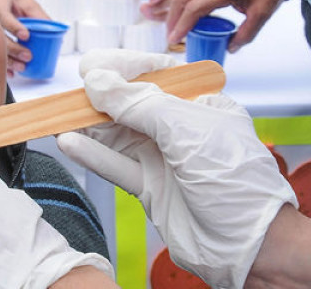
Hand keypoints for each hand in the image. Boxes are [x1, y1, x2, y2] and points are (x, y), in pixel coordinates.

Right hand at [0, 0, 47, 75]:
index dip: (15, 27)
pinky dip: (2, 66)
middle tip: (28, 56)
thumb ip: (37, 14)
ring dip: (8, 60)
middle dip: (13, 48)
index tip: (26, 36)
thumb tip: (54, 29)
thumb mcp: (24, 1)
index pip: (4, 16)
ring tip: (22, 67)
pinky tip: (11, 72)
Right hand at [57, 49, 295, 288]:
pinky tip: (70, 142)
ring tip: (60, 116)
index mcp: (202, 104)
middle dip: (101, 97)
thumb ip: (140, 105)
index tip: (93, 65)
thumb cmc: (236, 182)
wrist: (250, 246)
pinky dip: (93, 155)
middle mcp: (182, 129)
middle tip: (70, 93)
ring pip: (119, 136)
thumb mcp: (188, 131)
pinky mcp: (152, 188)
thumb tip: (99, 81)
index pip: (158, 75)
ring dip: (90, 127)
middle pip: (133, 105)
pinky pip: (117, 165)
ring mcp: (165, 159)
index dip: (124, 68)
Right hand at [164, 0, 286, 50]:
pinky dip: (184, 1)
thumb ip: (246, 34)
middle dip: (173, 17)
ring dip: (175, 8)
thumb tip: (230, 49)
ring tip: (175, 27)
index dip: (182, 25)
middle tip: (171, 36)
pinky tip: (187, 15)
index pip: (194, 7)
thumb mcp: (262, 13)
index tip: (175, 39)